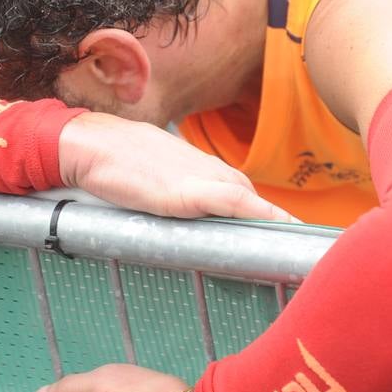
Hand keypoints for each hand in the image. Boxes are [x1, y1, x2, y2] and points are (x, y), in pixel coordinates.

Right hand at [58, 113, 298, 221]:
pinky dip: (256, 211)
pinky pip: (231, 201)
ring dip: (273, 221)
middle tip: (300, 249)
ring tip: (297, 244)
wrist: (91, 142)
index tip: (290, 236)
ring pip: (248, 200)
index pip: (245, 194)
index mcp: (203, 169)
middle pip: (252, 200)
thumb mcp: (157, 174)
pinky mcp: (185, 192)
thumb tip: (185, 213)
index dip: (267, 216)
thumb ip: (178, 192)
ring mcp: (199, 179)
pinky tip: (275, 224)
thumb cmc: (119, 158)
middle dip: (275, 223)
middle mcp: (209, 171)